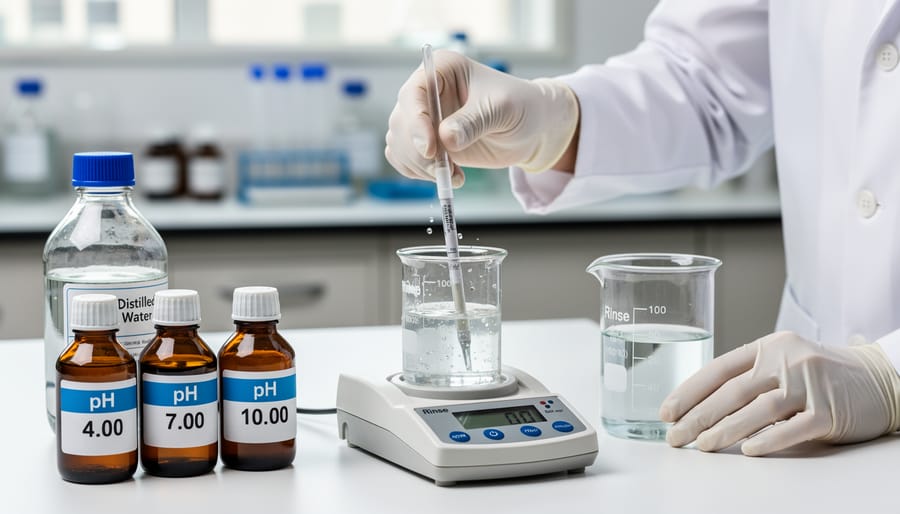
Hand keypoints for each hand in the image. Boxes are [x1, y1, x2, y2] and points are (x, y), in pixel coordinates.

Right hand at [384, 50, 578, 186]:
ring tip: (455, 175)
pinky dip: (420, 173)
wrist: (533, 128)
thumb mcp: (501, 110)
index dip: (415, 122)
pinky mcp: (427, 142)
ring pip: (399, 144)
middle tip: (444, 170)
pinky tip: (449, 176)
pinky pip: (404, 159)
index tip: (431, 149)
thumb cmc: (521, 107)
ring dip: (420, 166)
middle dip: (418, 151)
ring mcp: (424, 119)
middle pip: (401, 122)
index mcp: (442, 70)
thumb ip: (473, 122)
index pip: (413, 93)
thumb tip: (446, 139)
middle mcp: (426, 92)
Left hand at [658, 332, 899, 455]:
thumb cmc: (821, 373)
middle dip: (698, 416)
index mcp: (767, 346)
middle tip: (675, 436)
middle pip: (732, 391)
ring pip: (758, 409)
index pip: (718, 369)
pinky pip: (793, 427)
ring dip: (725, 430)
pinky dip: (769, 439)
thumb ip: (749, 377)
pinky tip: (748, 451)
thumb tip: (700, 407)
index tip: (666, 412)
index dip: (689, 391)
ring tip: (702, 446)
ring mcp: (808, 384)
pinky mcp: (829, 410)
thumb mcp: (783, 362)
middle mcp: (785, 360)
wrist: (880, 378)